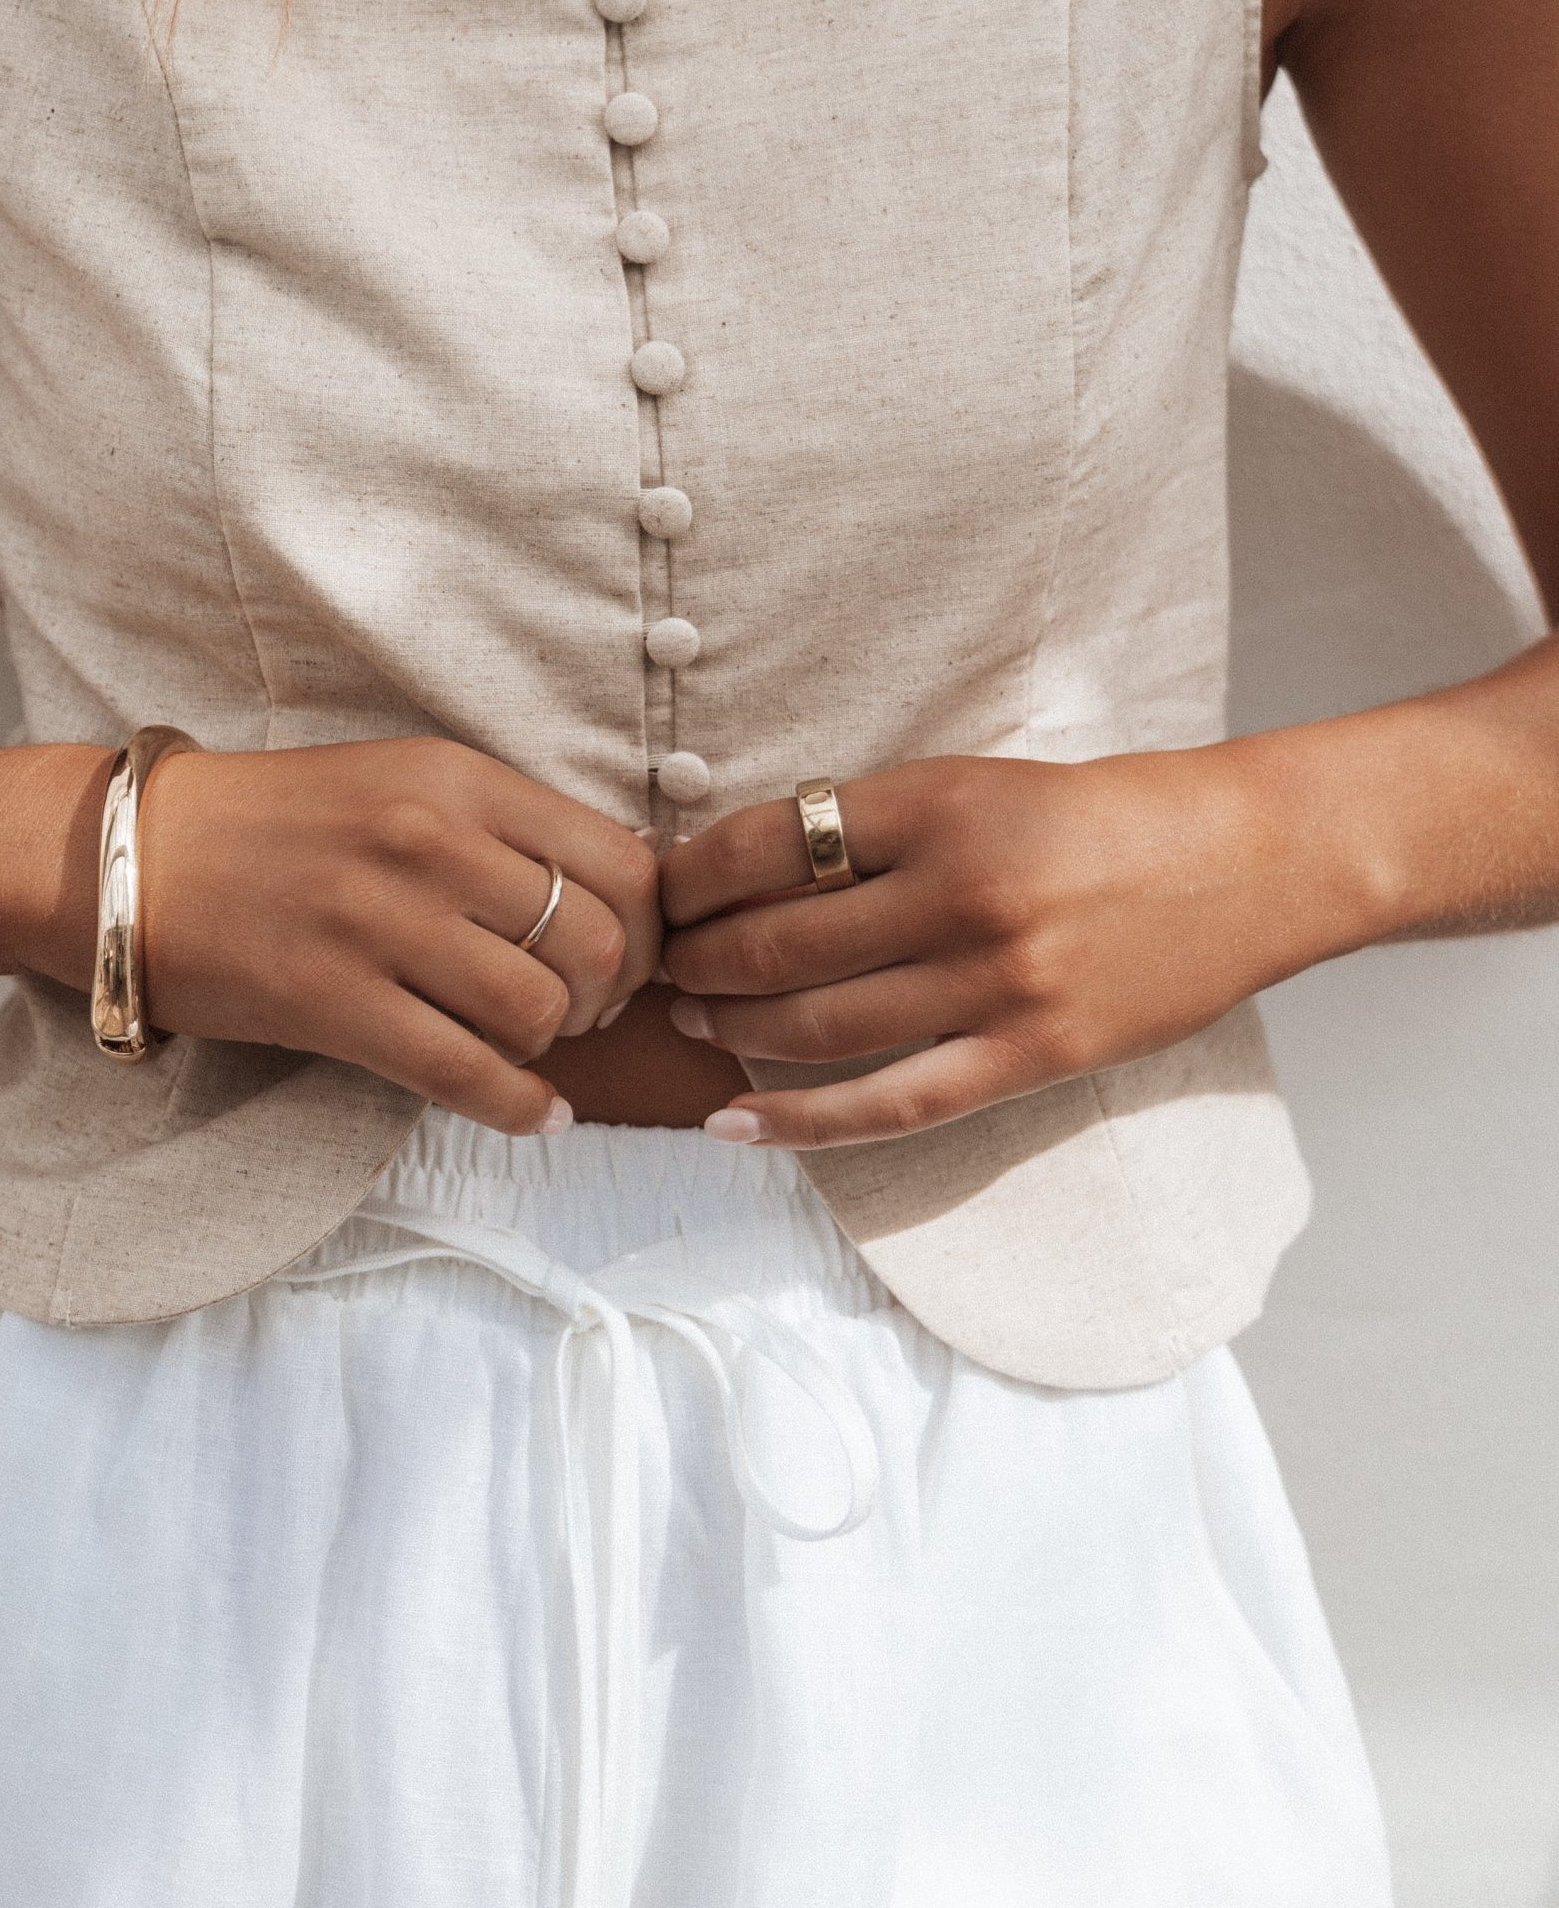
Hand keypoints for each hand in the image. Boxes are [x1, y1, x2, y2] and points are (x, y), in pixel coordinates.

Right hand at [131, 739, 663, 1133]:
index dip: (650, 927)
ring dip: (553, 1046)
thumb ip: (501, 828)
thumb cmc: (276, 825)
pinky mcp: (331, 1001)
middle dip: (610, 996)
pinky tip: (538, 1113)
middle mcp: (428, 840)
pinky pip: (466, 1073)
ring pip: (539, 1011)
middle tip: (582, 1013)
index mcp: (456, 778)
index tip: (628, 956)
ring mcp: (377, 921)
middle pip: (597, 942)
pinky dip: (522, 1108)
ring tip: (529, 1048)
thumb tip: (618, 899)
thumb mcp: (401, 783)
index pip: (620, 859)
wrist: (132, 857)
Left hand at [659, 747, 1336, 1146]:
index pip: (770, 842)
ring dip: (730, 1024)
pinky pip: (889, 1105)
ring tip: (686, 1021)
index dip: (693, 873)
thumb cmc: (1103, 814)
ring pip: (817, 1022)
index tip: (662, 887)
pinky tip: (732, 1123)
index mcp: (939, 805)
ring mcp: (997, 984)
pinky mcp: (1031, 1055)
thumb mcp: (979, 784)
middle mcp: (960, 893)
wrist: (1250, 861)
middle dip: (695, 956)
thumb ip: (876, 827)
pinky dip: (799, 1120)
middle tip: (657, 962)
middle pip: (777, 939)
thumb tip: (746, 869)